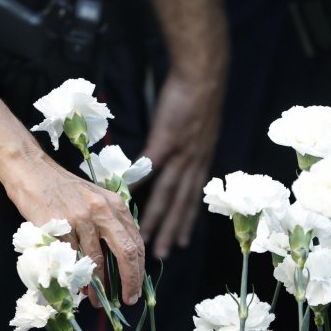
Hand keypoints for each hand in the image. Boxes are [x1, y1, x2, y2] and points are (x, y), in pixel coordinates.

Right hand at [3, 152, 145, 305]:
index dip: (138, 269)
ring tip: (96, 300)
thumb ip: (110, 223)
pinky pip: (71, 258)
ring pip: (96, 260)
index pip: (136, 242)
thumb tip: (121, 259)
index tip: (136, 288)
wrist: (32, 171)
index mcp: (114, 204)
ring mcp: (80, 218)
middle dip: (130, 280)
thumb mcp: (94, 199)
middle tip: (128, 299)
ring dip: (98, 286)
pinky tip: (77, 287)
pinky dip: (75, 276)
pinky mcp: (59, 226)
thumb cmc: (62, 188)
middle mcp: (102, 210)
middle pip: (126, 251)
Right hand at [138, 70, 223, 259]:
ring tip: (145, 237)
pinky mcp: (166, 138)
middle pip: (181, 204)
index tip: (181, 244)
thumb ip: (189, 147)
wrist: (203, 74)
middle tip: (161, 255)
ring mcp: (180, 152)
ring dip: (156, 218)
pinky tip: (127, 198)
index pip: (193, 198)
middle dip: (172, 231)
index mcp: (202, 160)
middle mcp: (194, 163)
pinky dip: (139, 183)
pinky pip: (150, 166)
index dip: (187, 222)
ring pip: (168, 193)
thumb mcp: (201, 128)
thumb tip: (177, 158)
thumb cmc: (199, 95)